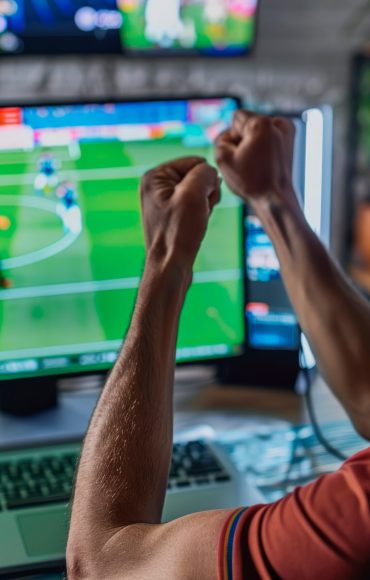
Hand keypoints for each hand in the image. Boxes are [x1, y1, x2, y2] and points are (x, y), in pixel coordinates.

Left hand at [141, 157, 219, 271]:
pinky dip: (201, 213)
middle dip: (205, 192)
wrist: (170, 267)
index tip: (198, 201)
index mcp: (154, 176)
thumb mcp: (194, 194)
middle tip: (198, 212)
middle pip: (197, 176)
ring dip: (205, 204)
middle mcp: (155, 186)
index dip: (206, 180)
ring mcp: (162, 202)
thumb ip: (204, 173)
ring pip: (198, 192)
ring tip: (197, 220)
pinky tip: (196, 226)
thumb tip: (210, 173)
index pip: (196, 162)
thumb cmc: (178, 233)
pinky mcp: (170, 216)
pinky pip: (194, 206)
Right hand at [215, 110, 296, 208]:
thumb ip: (220, 139)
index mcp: (262, 123)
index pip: (236, 118)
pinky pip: (269, 136)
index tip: (239, 155)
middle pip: (248, 123)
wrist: (275, 199)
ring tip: (256, 164)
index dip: (232, 137)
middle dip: (243, 139)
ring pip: (258, 130)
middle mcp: (278, 122)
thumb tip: (230, 135)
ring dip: (253, 143)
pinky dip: (264, 146)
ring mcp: (287, 131)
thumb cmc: (250, 182)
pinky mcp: (290, 140)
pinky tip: (264, 161)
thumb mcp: (223, 159)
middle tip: (248, 162)